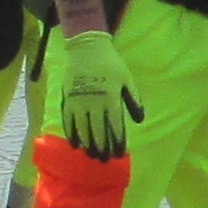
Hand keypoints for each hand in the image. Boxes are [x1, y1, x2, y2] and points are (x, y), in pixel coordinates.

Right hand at [55, 27, 140, 159]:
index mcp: (111, 98)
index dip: (118, 140)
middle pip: (99, 130)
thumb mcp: (126, 79)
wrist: (86, 48)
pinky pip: (68, 121)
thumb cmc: (110, 64)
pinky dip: (72, 134)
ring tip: (92, 156)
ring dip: (88, 144)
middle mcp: (94, 102)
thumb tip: (140, 120)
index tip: (119, 153)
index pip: (115, 125)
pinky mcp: (67, 99)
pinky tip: (76, 144)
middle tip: (106, 160)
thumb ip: (133, 99)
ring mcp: (79, 102)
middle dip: (103, 147)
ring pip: (83, 128)